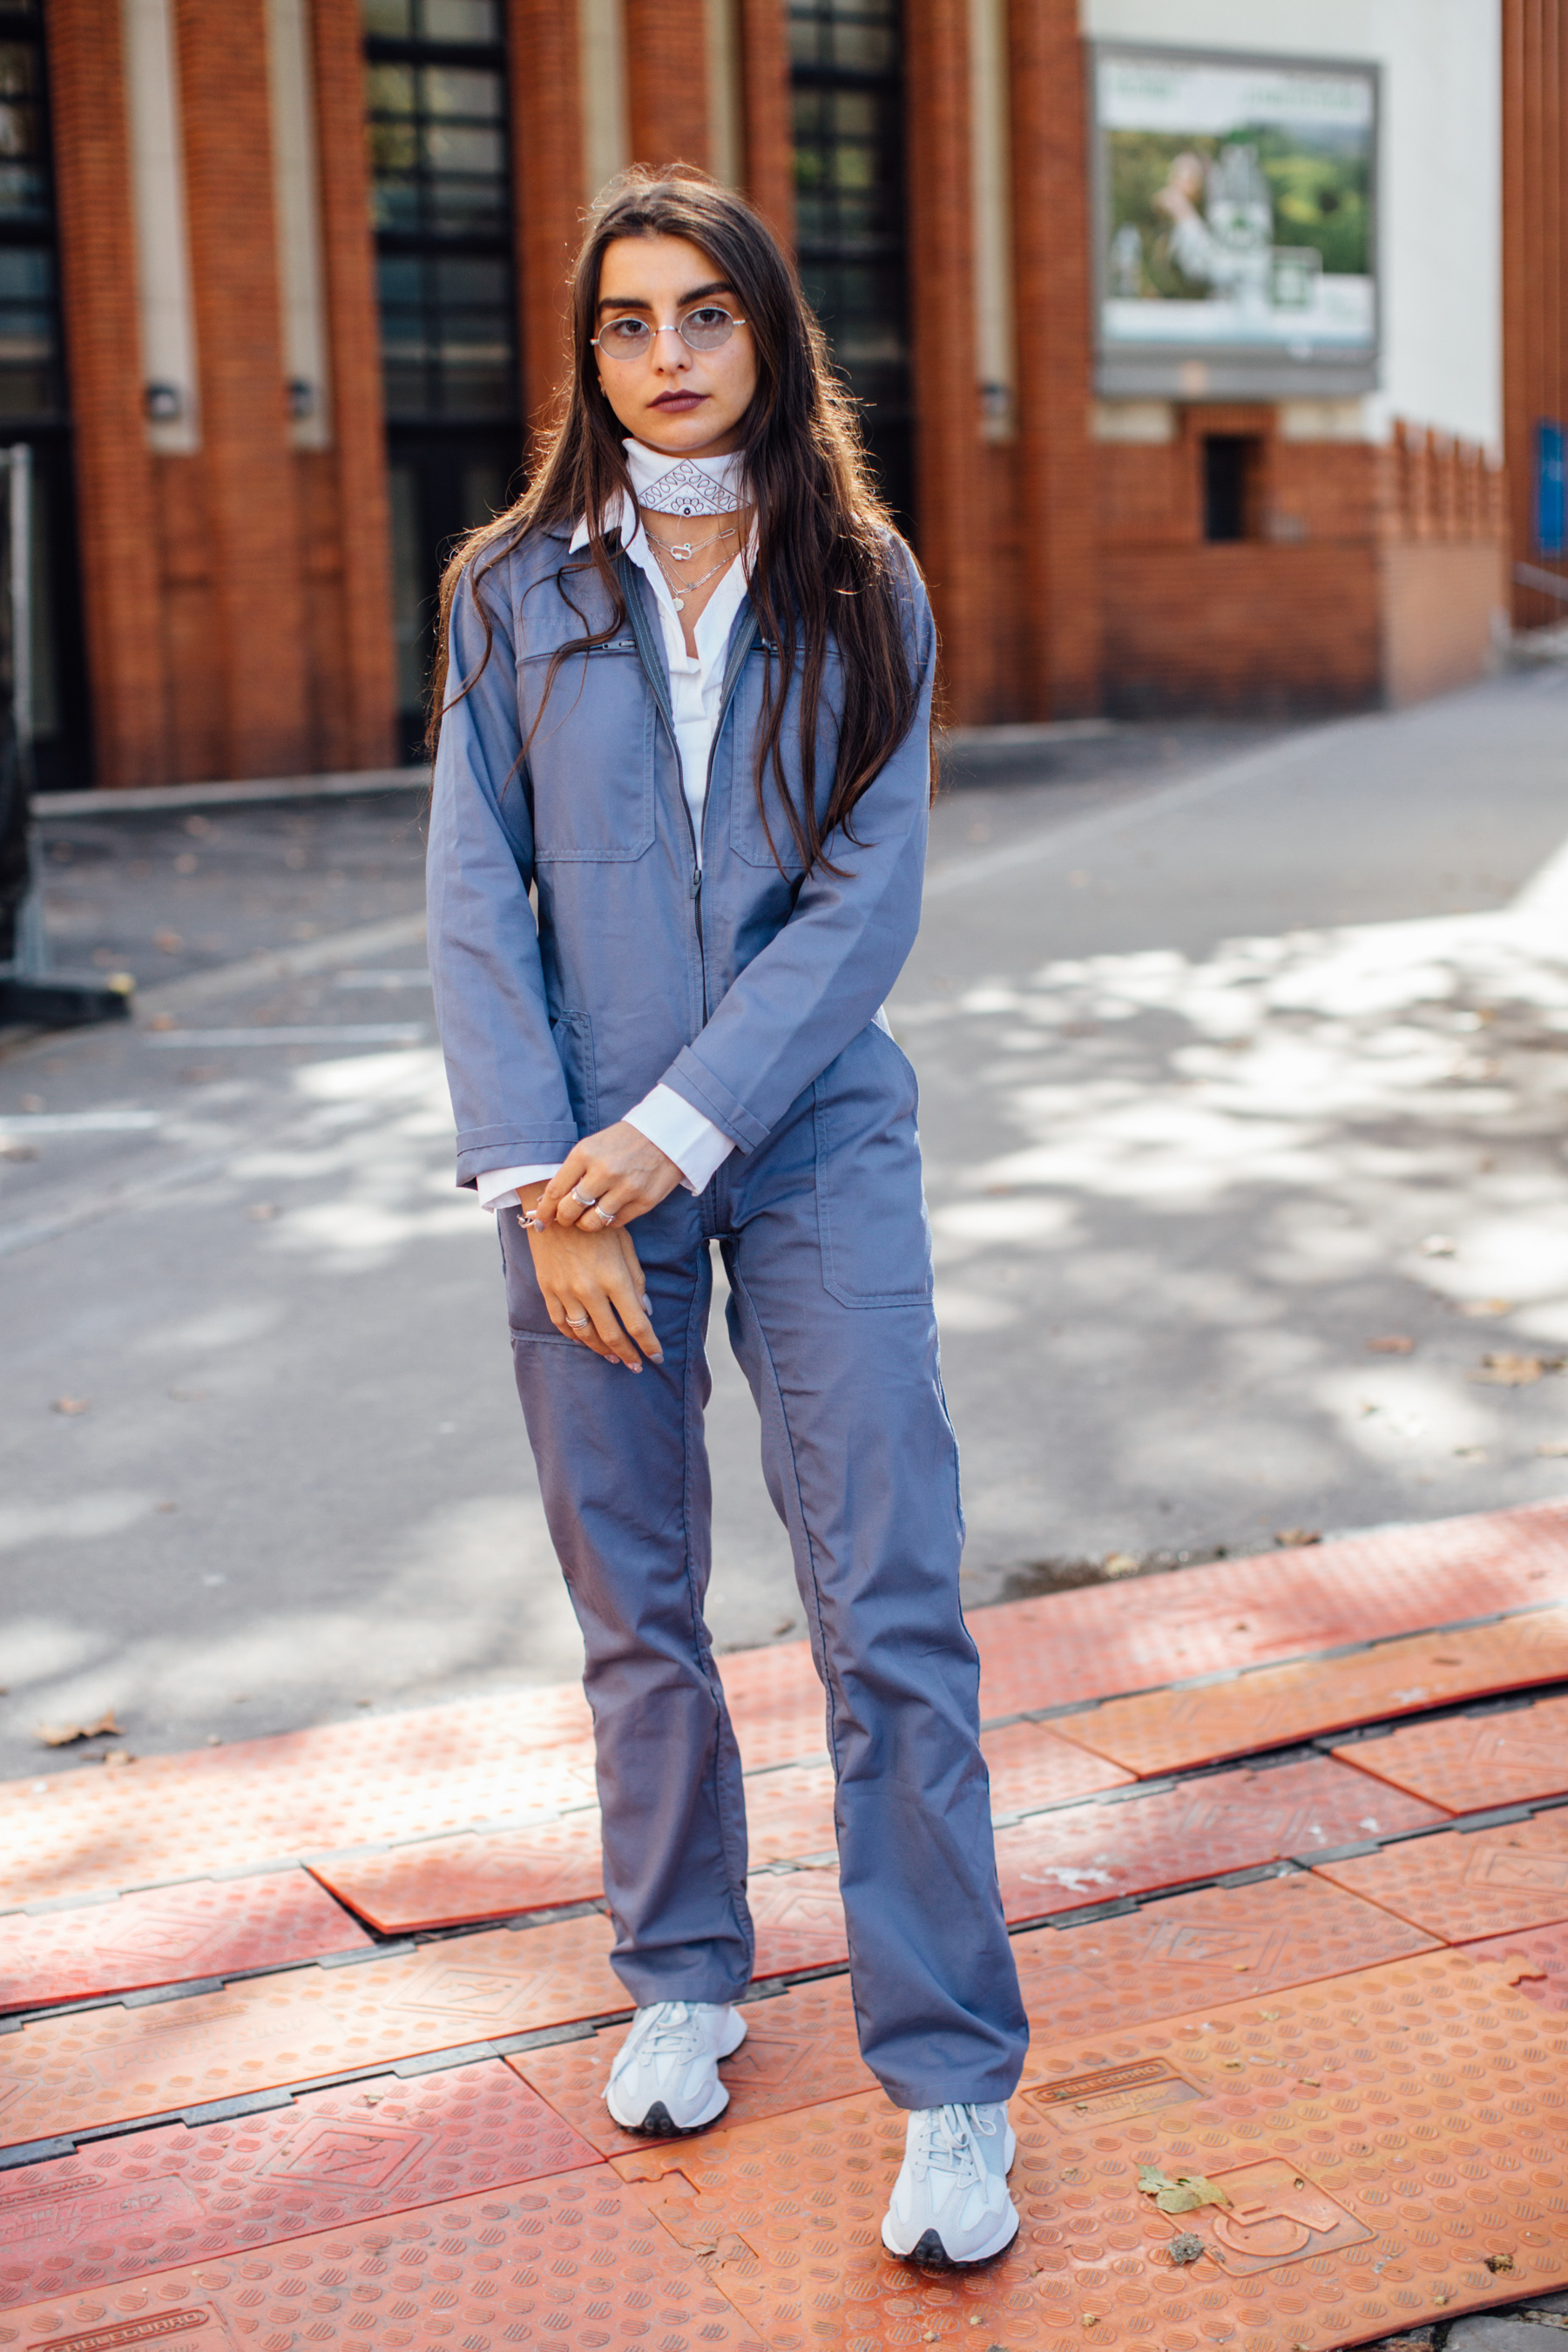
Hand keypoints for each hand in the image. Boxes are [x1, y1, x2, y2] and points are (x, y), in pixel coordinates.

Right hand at [518, 1184, 662, 1370]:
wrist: (553, 1207)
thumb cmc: (596, 1223)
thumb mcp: (624, 1243)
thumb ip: (636, 1278)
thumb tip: (646, 1311)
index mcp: (614, 1277)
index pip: (636, 1323)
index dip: (649, 1344)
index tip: (658, 1356)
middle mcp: (589, 1290)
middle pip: (611, 1335)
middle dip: (628, 1354)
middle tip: (637, 1365)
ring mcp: (565, 1292)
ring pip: (585, 1334)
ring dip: (601, 1350)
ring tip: (613, 1357)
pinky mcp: (547, 1290)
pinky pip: (562, 1323)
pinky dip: (575, 1336)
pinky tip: (585, 1340)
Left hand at [536, 1122, 682, 1231]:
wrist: (668, 1134)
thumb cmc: (624, 1141)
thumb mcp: (593, 1146)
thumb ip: (573, 1171)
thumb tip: (548, 1200)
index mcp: (585, 1153)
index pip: (554, 1190)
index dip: (543, 1211)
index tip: (539, 1220)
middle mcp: (604, 1171)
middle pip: (569, 1210)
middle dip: (563, 1219)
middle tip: (565, 1220)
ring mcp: (626, 1188)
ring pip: (592, 1222)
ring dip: (585, 1224)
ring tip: (587, 1218)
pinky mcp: (644, 1201)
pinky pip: (616, 1222)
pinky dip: (610, 1220)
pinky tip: (611, 1210)